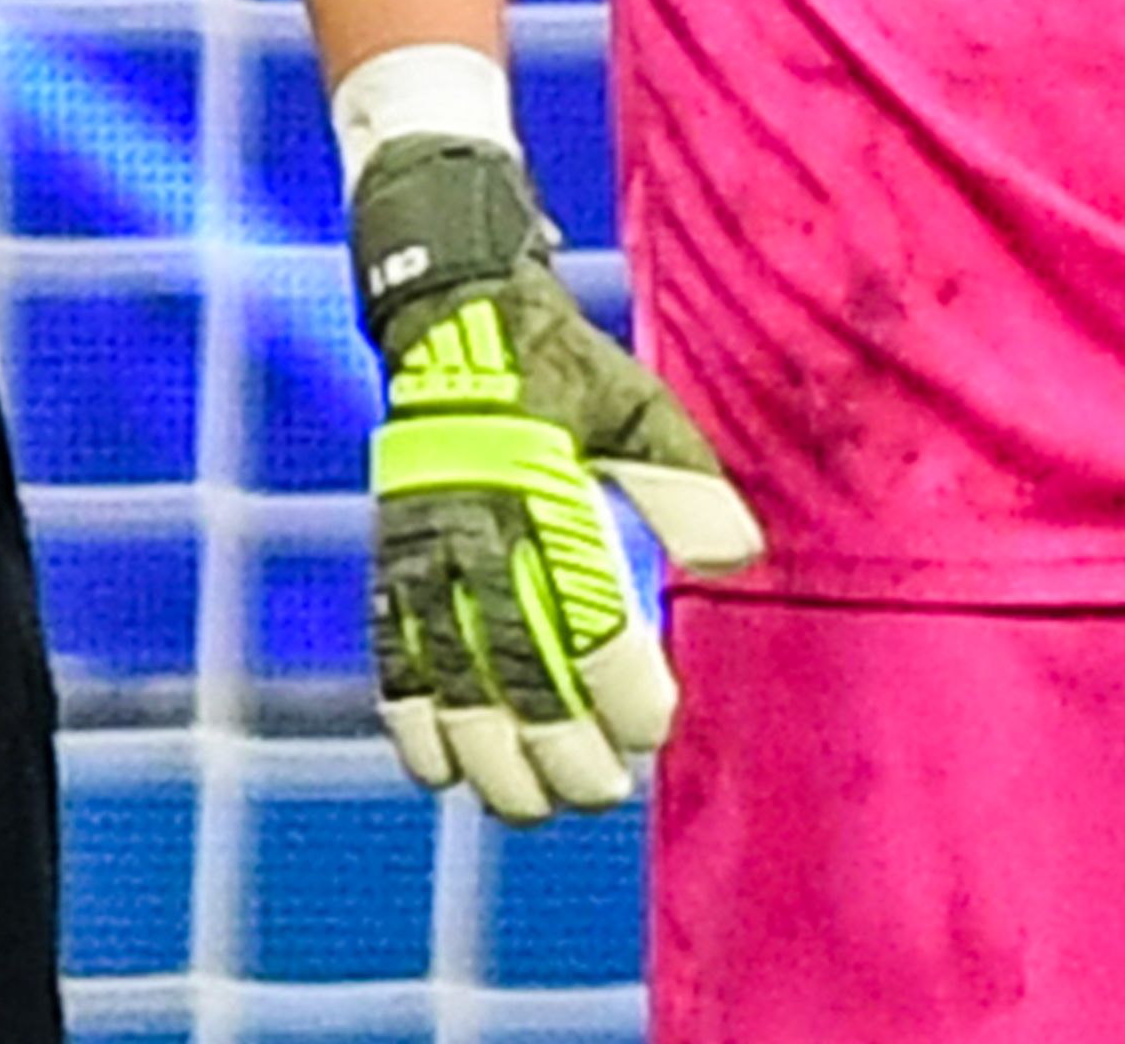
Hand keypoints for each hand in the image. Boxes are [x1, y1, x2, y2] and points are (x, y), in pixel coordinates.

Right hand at [349, 132, 761, 822]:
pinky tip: (441, 771)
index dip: (618, 679)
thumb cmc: (562, 369)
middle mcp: (472, 521)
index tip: (655, 727)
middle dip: (556, 740)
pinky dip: (408, 717)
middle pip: (510, 657)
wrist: (449, 318)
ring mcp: (420, 545)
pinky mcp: (388, 559)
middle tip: (602, 791)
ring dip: (486, 750)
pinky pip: (388, 651)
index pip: (582, 604)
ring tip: (530, 805)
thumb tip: (737, 560)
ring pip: (444, 670)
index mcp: (540, 480)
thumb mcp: (636, 405)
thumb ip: (685, 481)